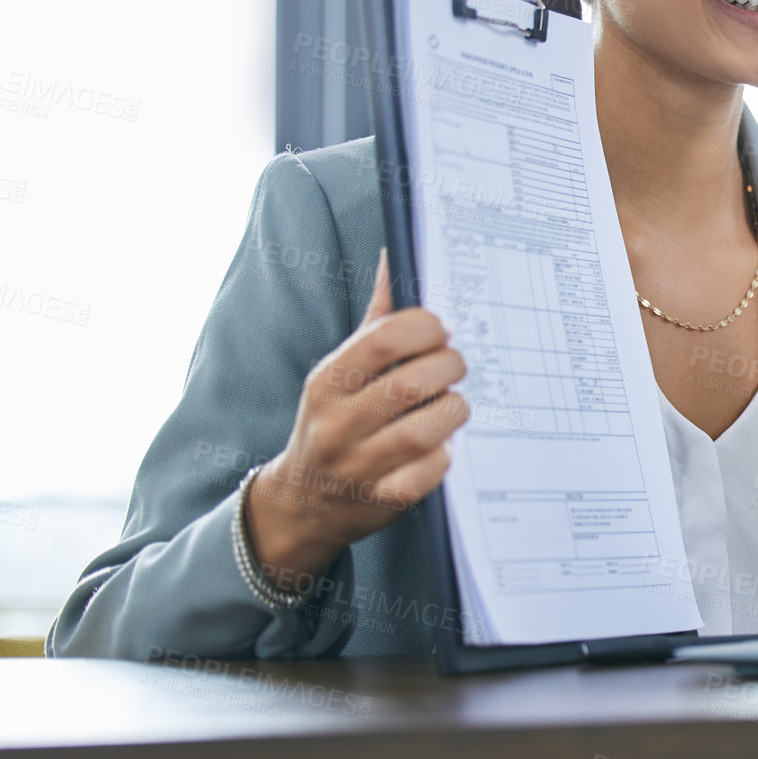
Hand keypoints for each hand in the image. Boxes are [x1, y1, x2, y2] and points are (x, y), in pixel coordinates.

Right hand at [244, 248, 469, 592]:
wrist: (303, 501)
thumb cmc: (337, 418)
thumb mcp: (343, 368)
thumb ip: (376, 318)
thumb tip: (394, 257)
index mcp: (328, 380)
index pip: (384, 338)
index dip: (426, 328)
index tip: (440, 333)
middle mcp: (337, 422)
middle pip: (413, 383)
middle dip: (450, 367)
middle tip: (454, 367)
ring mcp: (358, 465)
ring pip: (427, 429)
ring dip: (453, 410)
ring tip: (451, 404)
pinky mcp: (383, 500)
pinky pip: (431, 472)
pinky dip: (444, 455)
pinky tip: (439, 445)